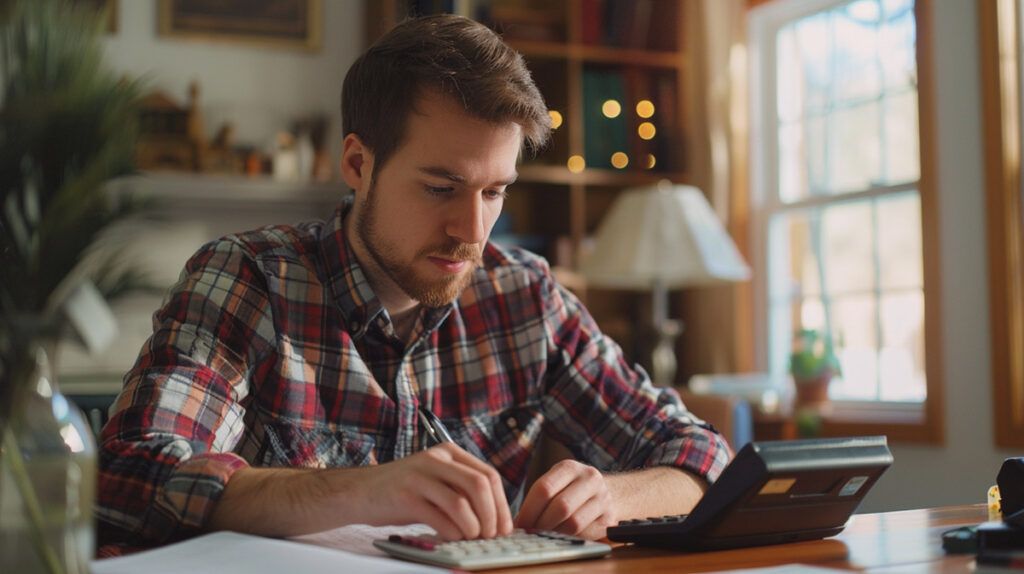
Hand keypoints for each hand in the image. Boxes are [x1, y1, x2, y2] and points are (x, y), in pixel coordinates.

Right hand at [357, 442, 512, 539]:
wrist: (360, 492)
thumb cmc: (404, 490)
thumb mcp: (436, 479)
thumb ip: (461, 489)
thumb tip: (495, 518)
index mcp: (448, 452)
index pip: (488, 475)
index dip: (502, 504)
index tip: (505, 526)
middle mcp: (435, 459)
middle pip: (479, 485)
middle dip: (492, 515)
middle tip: (492, 535)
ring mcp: (419, 476)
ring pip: (461, 502)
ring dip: (473, 526)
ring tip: (472, 537)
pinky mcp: (405, 496)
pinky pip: (439, 517)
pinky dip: (452, 531)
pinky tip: (452, 537)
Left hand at [514, 460, 615, 539]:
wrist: (607, 493)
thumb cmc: (571, 491)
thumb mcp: (556, 484)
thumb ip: (538, 498)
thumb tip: (516, 523)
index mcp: (570, 468)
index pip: (544, 488)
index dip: (529, 510)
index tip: (520, 524)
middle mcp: (590, 479)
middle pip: (561, 506)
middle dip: (541, 524)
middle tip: (531, 534)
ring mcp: (603, 498)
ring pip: (574, 522)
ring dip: (555, 534)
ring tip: (544, 537)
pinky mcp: (610, 519)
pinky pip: (587, 534)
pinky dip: (571, 540)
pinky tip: (562, 539)